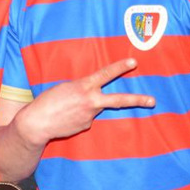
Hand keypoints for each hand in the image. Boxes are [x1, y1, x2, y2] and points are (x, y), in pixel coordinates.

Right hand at [17, 58, 154, 145]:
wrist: (37, 123)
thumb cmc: (48, 101)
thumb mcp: (65, 87)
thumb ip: (82, 90)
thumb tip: (93, 100)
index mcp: (84, 87)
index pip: (106, 74)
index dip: (120, 67)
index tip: (134, 62)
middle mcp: (91, 101)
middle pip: (119, 100)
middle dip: (137, 100)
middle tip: (153, 101)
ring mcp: (90, 116)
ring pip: (95, 108)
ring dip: (84, 107)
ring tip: (66, 109)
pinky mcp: (85, 127)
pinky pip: (85, 118)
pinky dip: (77, 117)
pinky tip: (65, 118)